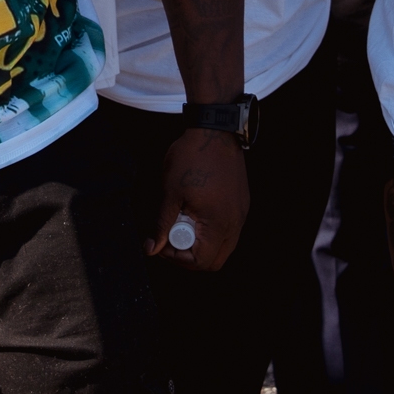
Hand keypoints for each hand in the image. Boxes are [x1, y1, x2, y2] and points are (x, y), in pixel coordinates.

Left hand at [149, 130, 246, 269]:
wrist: (214, 131)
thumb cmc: (192, 158)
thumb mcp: (170, 192)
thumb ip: (162, 224)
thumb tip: (152, 248)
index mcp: (217, 222)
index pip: (201, 262)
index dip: (177, 258)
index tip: (163, 242)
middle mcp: (234, 223)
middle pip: (214, 262)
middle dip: (189, 256)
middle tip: (171, 238)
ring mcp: (241, 214)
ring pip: (223, 248)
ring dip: (201, 244)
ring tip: (183, 223)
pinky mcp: (241, 206)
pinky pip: (229, 232)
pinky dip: (212, 232)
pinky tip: (196, 214)